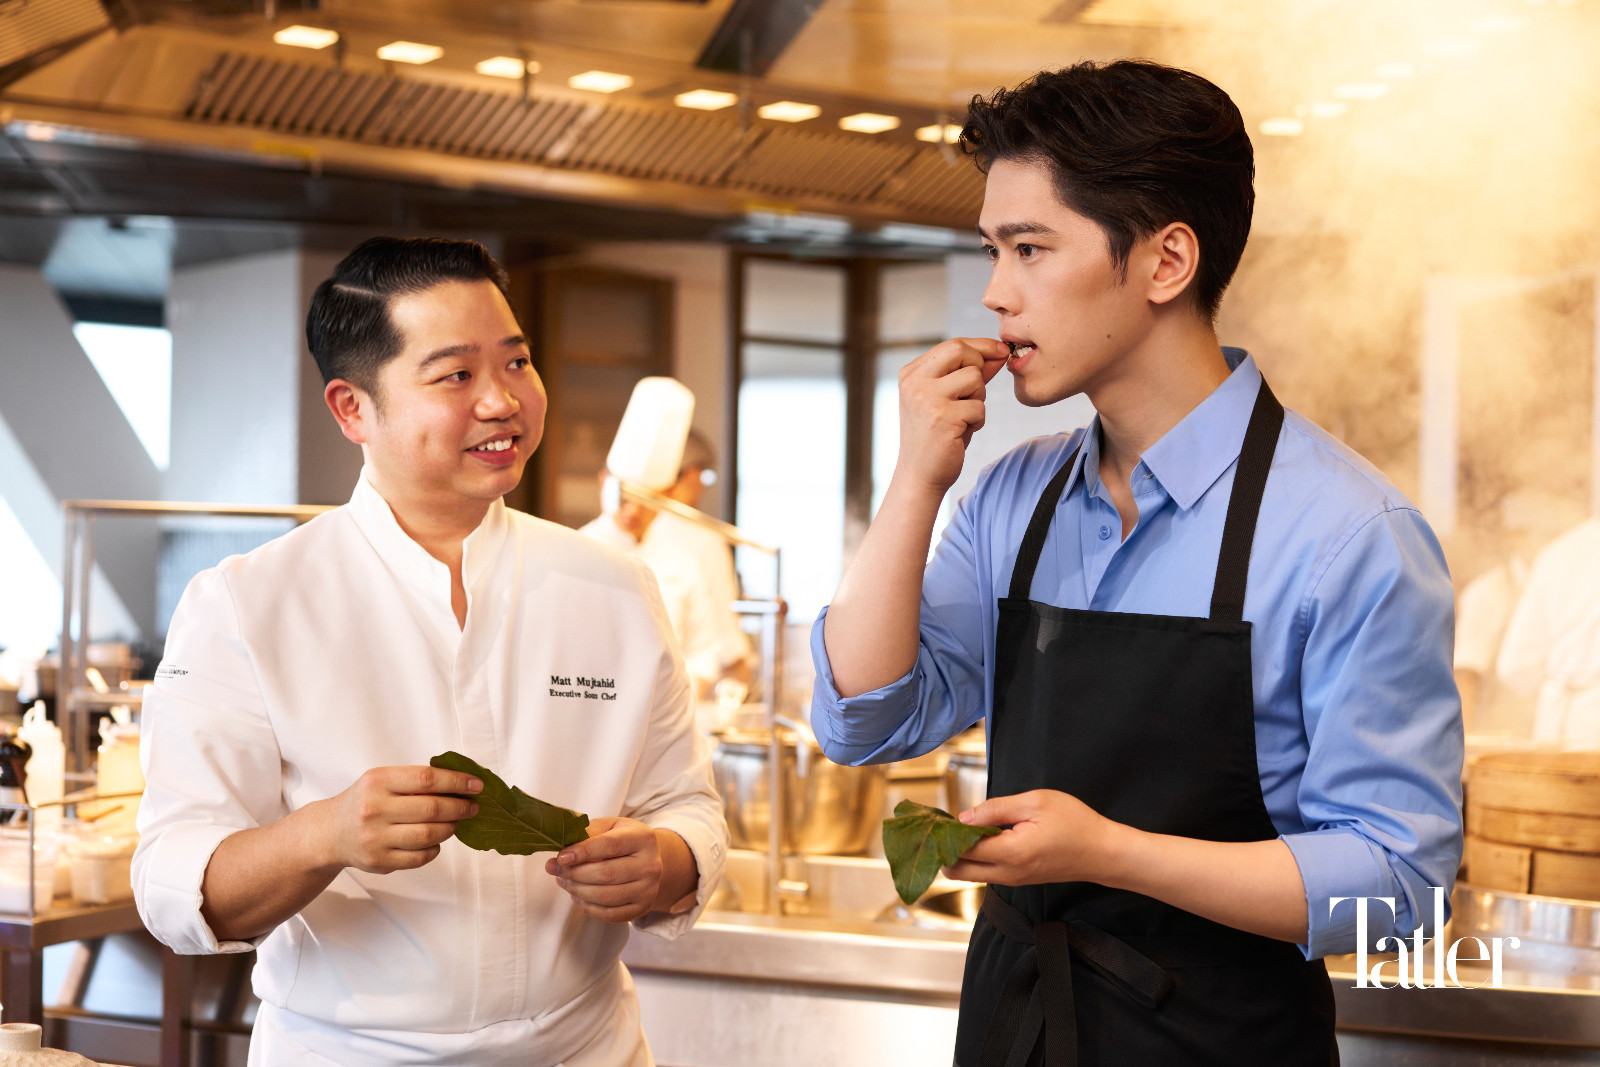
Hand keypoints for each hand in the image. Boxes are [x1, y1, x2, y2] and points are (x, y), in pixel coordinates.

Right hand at [317, 766, 481, 874]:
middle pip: (432, 809)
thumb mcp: (382, 780)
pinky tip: (436, 840)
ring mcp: (375, 839)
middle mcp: (374, 809)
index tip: (477, 785)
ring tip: (455, 823)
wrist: (330, 832)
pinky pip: (420, 857)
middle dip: (460, 808)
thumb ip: (415, 781)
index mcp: (378, 781)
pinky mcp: (379, 862)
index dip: (457, 782)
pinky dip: (435, 849)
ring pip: (428, 835)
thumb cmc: (365, 801)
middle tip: (473, 807)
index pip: (427, 779)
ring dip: (450, 829)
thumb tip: (463, 784)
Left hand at [545, 817, 673, 922]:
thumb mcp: (608, 827)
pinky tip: (579, 896)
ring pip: (606, 896)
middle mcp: (650, 865)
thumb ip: (585, 835)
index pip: (610, 845)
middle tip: (557, 870)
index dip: (583, 852)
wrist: (647, 860)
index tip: (561, 857)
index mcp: (642, 838)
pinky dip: (589, 907)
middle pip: (607, 873)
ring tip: (564, 882)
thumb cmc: (621, 840)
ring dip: (578, 891)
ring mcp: (648, 889)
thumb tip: (558, 858)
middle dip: (575, 874)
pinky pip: (610, 914)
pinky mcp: (642, 908)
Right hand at [895, 338, 1010, 493]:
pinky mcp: (942, 417)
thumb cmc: (937, 436)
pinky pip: (979, 406)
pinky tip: (961, 432)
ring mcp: (926, 398)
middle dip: (980, 365)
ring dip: (979, 399)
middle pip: (960, 350)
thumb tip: (1000, 351)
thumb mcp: (951, 398)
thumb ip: (971, 373)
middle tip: (977, 389)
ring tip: (963, 417)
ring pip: (974, 378)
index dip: (981, 347)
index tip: (1001, 351)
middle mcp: (914, 382)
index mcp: (911, 374)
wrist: (920, 475)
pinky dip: (978, 420)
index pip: (952, 345)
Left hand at [942, 789, 1123, 886]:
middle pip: (956, 871)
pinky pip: (984, 872)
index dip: (947, 832)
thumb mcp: (1036, 802)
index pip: (962, 849)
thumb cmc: (1074, 823)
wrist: (1102, 853)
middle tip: (948, 824)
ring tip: (965, 826)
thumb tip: (964, 817)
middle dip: (945, 848)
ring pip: (968, 874)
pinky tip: (981, 835)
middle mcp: (1007, 873)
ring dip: (959, 853)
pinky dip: (974, 857)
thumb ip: (996, 809)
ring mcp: (1011, 880)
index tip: (941, 815)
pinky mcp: (1016, 880)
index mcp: (1011, 852)